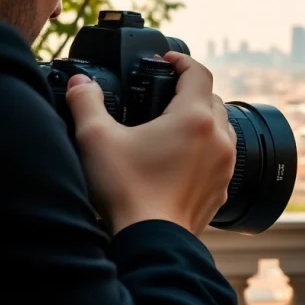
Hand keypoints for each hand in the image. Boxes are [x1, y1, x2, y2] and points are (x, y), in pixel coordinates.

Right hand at [65, 52, 236, 235]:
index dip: (181, 60)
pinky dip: (204, 151)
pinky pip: (220, 158)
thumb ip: (86, 103)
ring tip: (171, 126)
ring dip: (201, 121)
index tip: (166, 61)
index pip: (199, 72)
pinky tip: (178, 160)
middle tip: (163, 94)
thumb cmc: (127, 192)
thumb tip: (79, 83)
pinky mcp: (221, 190)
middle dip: (190, 91)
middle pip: (212, 99)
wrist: (150, 243)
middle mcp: (218, 139)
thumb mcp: (95, 139)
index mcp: (194, 118)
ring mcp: (224, 166)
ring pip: (221, 128)